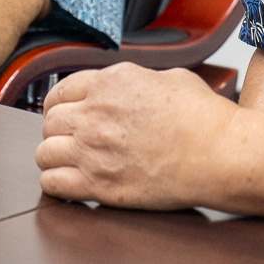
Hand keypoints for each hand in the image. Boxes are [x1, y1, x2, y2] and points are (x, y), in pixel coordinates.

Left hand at [35, 62, 238, 210]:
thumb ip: (138, 80)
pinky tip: (70, 183)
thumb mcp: (169, 77)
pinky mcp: (100, 186)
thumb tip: (133, 87)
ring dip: (54, 156)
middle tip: (71, 139)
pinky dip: (56, 183)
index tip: (64, 114)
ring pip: (44, 153)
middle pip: (49, 122)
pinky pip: (53, 184)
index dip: (59, 104)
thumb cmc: (204, 118)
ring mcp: (93, 151)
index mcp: (110, 83)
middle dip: (58, 130)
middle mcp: (95, 115)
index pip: (59, 92)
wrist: (219, 154)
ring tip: (69, 162)